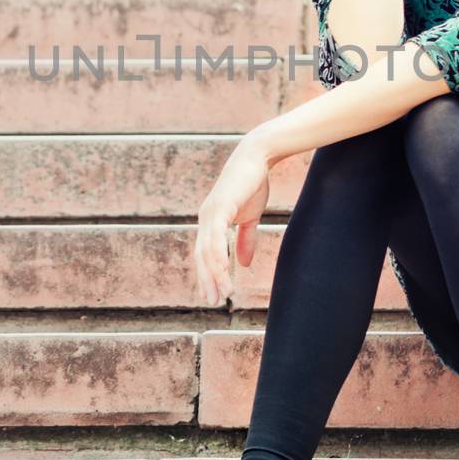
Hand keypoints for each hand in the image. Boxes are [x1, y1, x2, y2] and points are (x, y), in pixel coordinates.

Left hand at [192, 139, 272, 306]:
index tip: (214, 295)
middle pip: (201, 257)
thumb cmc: (253, 184)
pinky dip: (218, 256)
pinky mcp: (219, 208)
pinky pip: (216, 238)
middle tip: (214, 301)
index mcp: (210, 221)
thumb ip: (245, 239)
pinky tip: (223, 272)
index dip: (208, 275)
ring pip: (208, 252)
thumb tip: (245, 264)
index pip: (204, 254)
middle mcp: (205, 219)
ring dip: (215, 274)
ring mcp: (209, 213)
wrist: (257, 158)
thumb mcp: (250, 217)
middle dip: (208, 280)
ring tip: (224, 293)